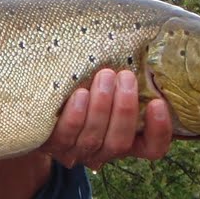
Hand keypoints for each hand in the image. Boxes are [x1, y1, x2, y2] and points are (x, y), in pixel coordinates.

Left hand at [44, 68, 172, 170]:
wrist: (40, 105)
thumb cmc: (85, 87)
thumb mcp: (110, 87)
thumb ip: (126, 81)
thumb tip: (143, 46)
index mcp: (126, 140)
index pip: (152, 148)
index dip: (159, 131)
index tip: (157, 102)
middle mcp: (103, 151)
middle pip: (120, 142)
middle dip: (125, 109)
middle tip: (125, 76)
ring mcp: (77, 151)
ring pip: (94, 138)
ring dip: (101, 106)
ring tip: (105, 76)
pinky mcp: (52, 145)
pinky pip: (65, 136)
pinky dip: (75, 116)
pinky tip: (80, 94)